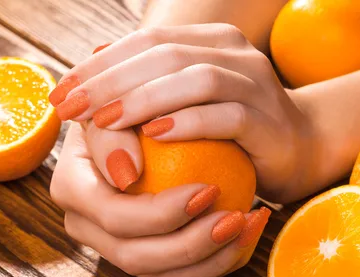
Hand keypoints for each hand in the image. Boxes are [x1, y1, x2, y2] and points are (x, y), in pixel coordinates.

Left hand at [49, 23, 316, 202]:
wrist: (298, 151)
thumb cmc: (232, 133)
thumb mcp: (187, 105)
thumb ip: (148, 87)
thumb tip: (93, 68)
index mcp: (212, 42)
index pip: (146, 42)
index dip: (99, 64)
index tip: (62, 93)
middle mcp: (235, 54)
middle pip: (164, 55)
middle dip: (110, 80)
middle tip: (72, 108)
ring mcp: (256, 84)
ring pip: (194, 79)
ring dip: (143, 99)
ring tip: (104, 120)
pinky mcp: (268, 121)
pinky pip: (226, 115)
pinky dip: (188, 123)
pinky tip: (156, 134)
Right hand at [50, 122, 270, 276]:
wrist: (145, 125)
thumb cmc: (137, 107)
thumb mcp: (122, 103)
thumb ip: (112, 131)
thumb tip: (127, 174)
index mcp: (72, 188)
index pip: (113, 215)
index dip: (160, 212)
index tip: (211, 188)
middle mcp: (85, 224)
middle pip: (134, 256)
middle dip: (190, 244)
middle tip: (236, 218)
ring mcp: (114, 246)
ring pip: (159, 276)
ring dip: (210, 259)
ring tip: (247, 229)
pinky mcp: (144, 259)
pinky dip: (216, 263)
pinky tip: (246, 240)